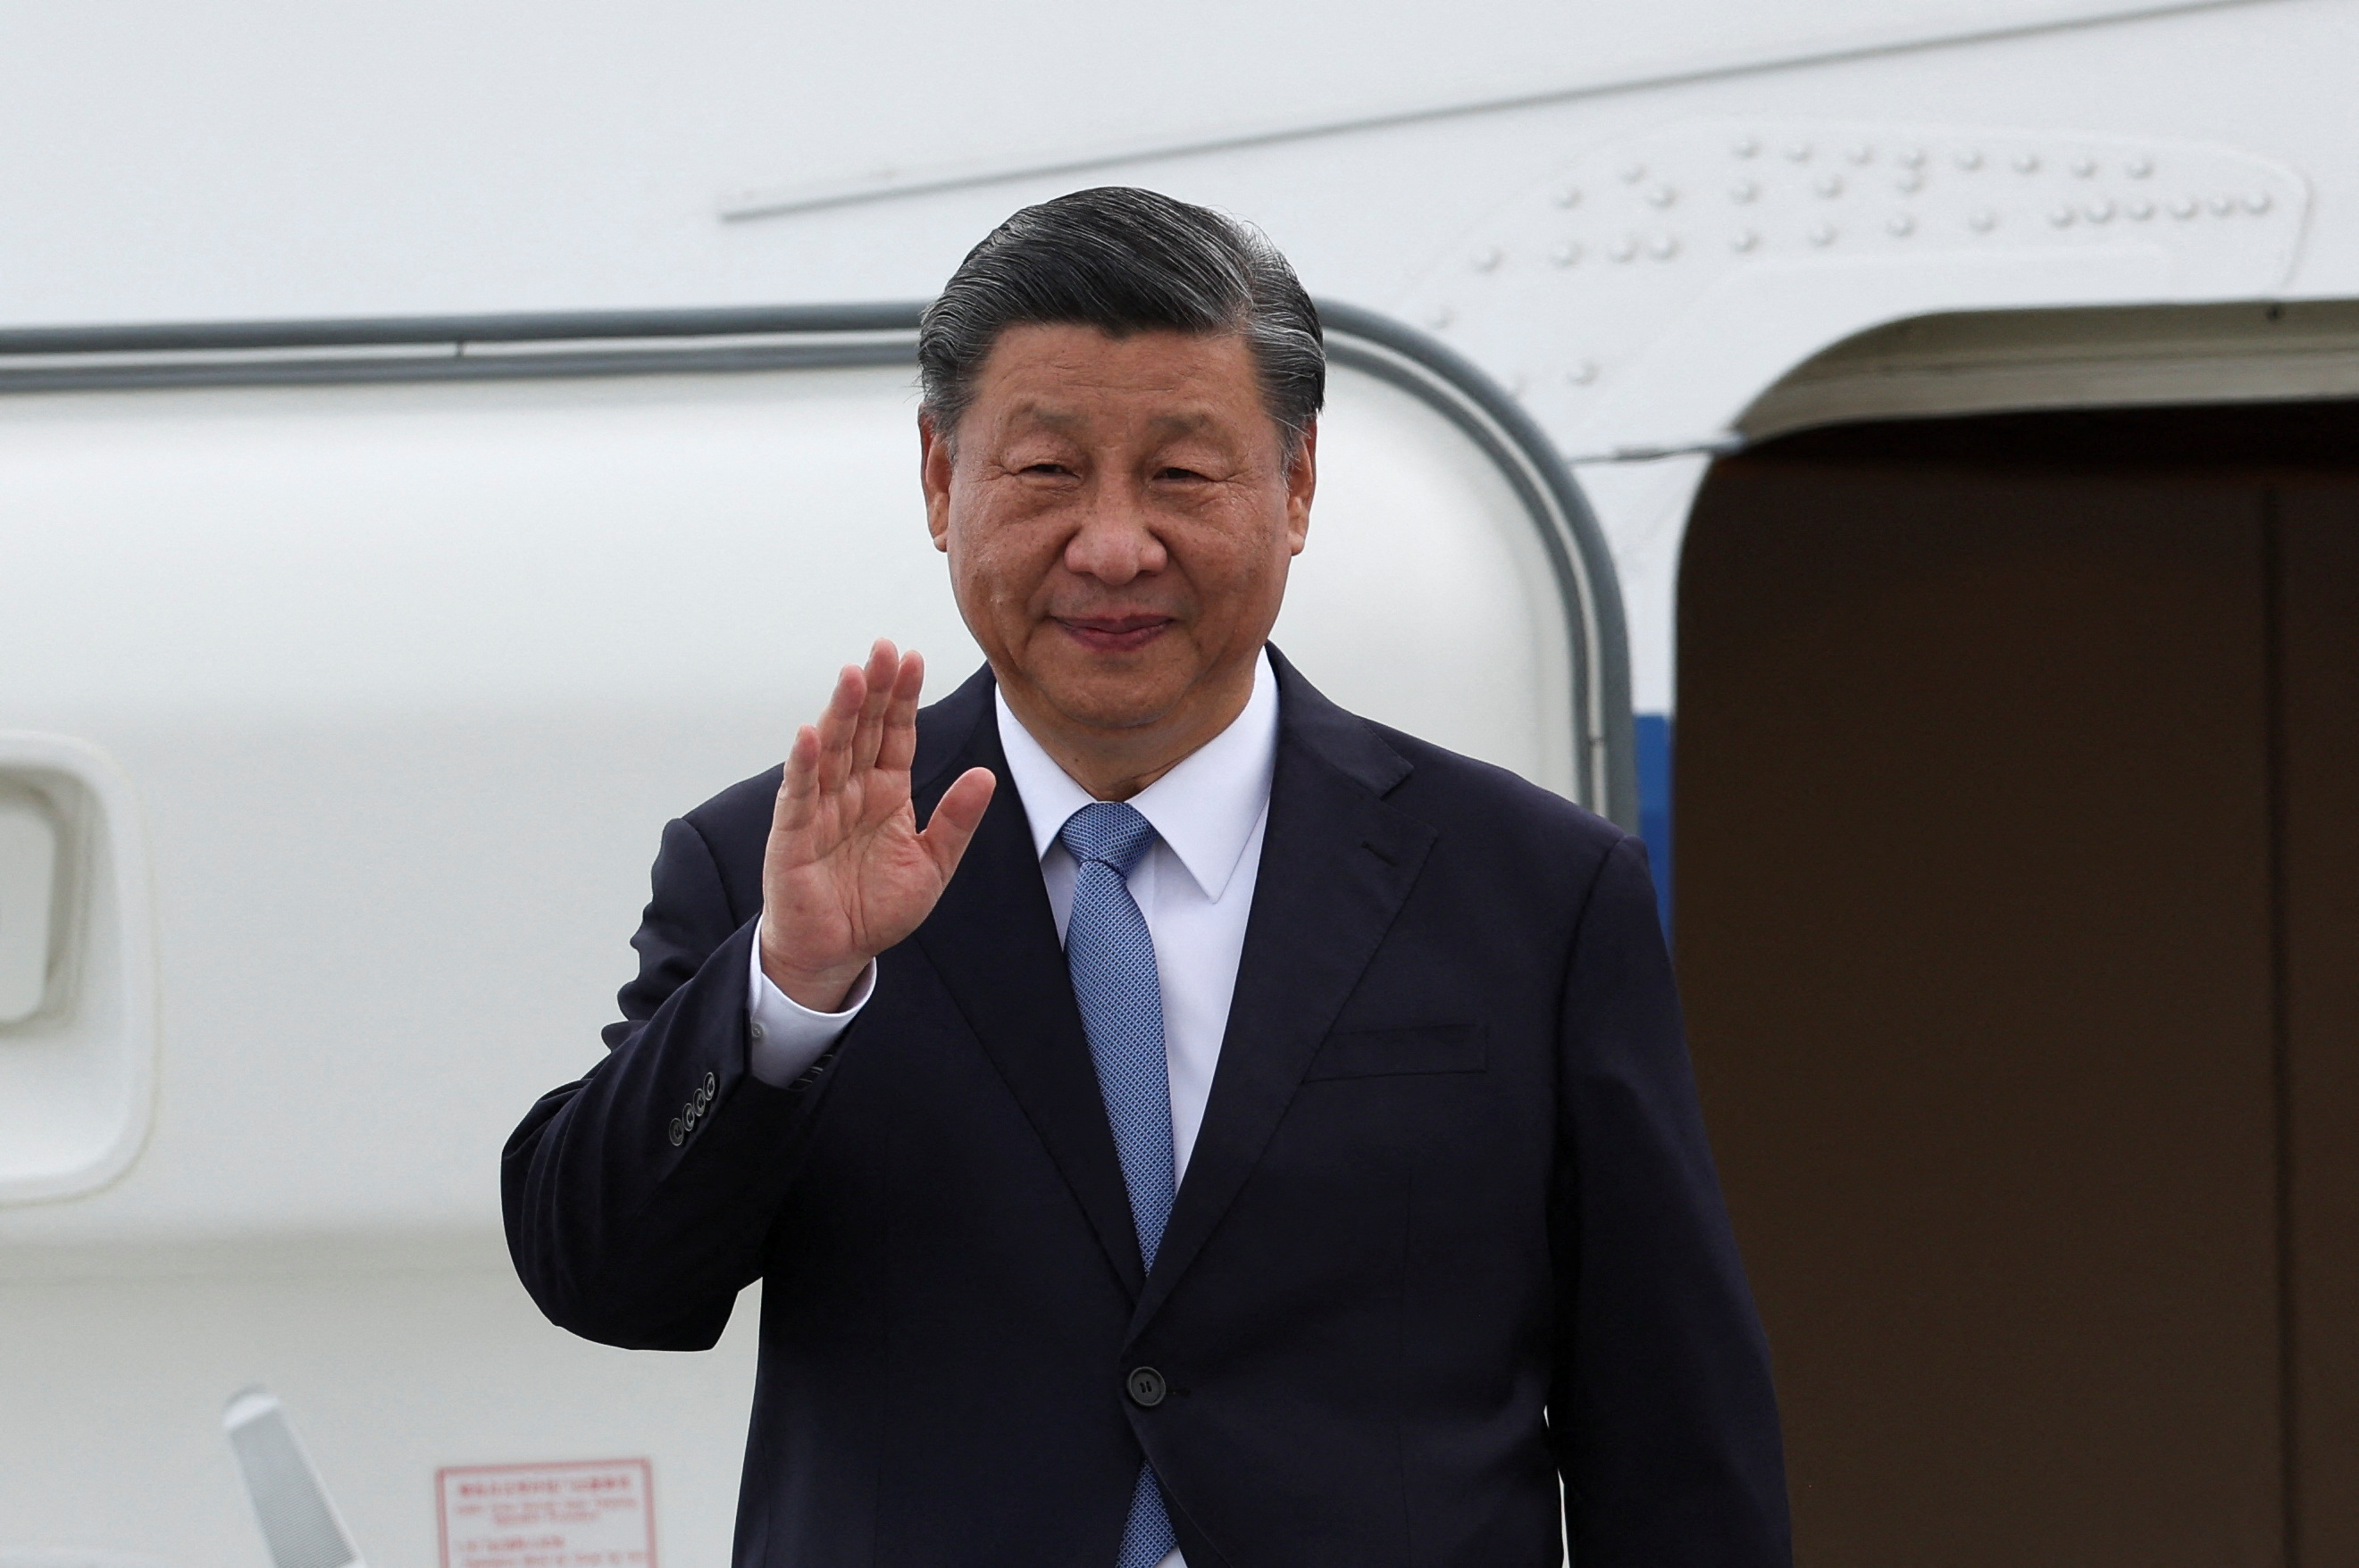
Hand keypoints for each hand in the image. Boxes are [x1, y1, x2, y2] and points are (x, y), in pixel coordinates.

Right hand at [759, 640, 995, 1010]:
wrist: (835, 954)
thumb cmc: (877, 907)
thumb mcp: (932, 864)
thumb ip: (956, 820)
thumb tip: (986, 775)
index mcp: (886, 792)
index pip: (895, 735)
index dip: (903, 699)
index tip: (913, 658)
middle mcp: (851, 791)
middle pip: (863, 731)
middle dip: (874, 690)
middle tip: (885, 648)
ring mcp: (819, 809)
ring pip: (832, 752)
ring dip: (841, 713)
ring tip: (853, 675)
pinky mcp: (792, 837)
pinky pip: (799, 795)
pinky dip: (804, 765)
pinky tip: (810, 733)